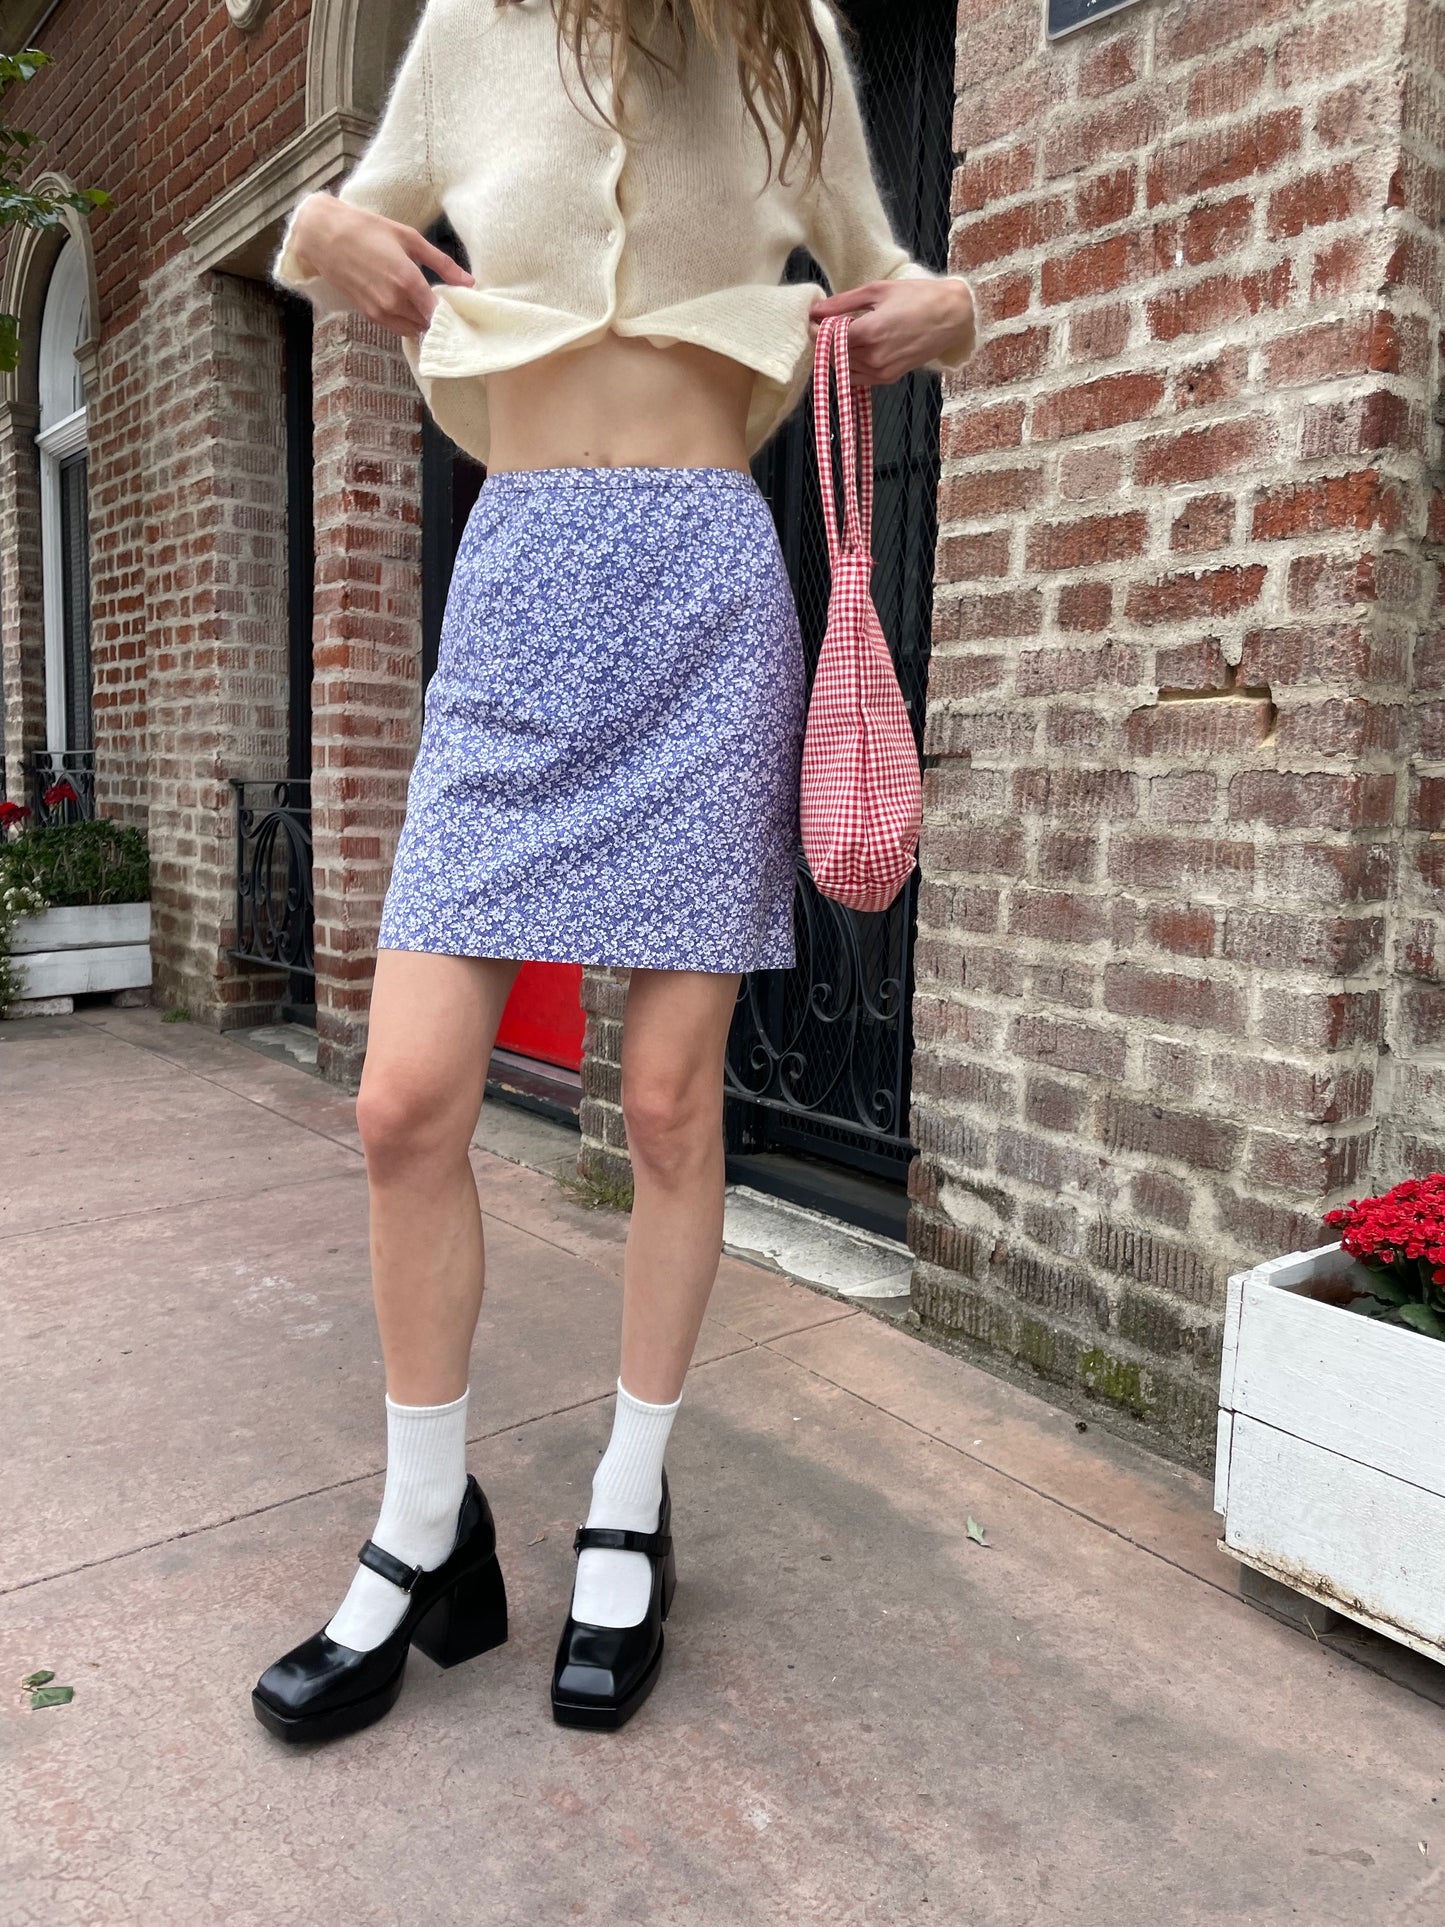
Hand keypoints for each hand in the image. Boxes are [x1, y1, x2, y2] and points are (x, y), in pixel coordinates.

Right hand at [289, 193, 474, 337]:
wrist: (324, 236)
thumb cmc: (367, 230)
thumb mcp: (409, 238)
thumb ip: (442, 263)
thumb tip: (469, 282)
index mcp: (408, 280)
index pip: (440, 313)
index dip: (452, 312)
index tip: (459, 306)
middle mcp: (395, 302)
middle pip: (428, 323)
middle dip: (438, 316)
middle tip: (442, 302)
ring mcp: (380, 312)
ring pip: (413, 328)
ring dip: (421, 320)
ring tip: (424, 302)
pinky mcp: (369, 316)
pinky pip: (396, 327)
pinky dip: (406, 321)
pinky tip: (407, 304)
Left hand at [808, 275, 975, 385]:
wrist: (952, 316)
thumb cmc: (917, 297)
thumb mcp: (877, 291)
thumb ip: (842, 303)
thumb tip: (815, 310)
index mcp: (868, 332)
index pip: (825, 338)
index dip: (814, 329)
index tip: (813, 319)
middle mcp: (873, 356)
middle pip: (831, 355)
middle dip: (824, 342)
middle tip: (827, 325)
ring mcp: (881, 371)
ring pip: (843, 368)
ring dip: (837, 354)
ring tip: (845, 335)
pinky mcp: (888, 378)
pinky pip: (858, 377)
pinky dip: (851, 365)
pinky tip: (857, 348)